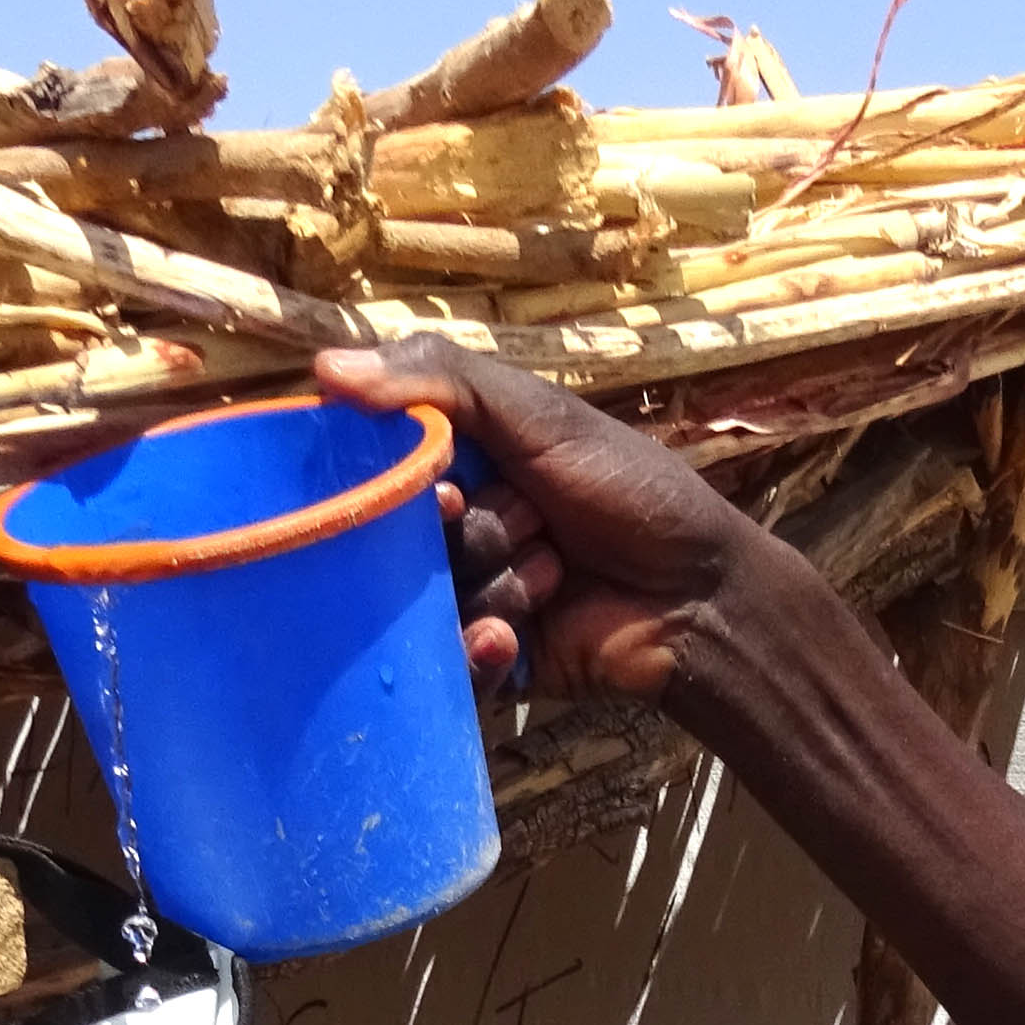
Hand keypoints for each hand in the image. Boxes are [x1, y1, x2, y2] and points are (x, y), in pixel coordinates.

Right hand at [312, 337, 768, 702]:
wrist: (700, 594)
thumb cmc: (632, 491)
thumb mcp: (539, 415)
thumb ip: (441, 379)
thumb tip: (325, 368)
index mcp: (464, 458)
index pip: (384, 461)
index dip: (402, 477)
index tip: (445, 485)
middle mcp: (460, 521)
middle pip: (405, 534)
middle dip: (473, 529)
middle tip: (530, 521)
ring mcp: (473, 589)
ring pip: (429, 594)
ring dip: (499, 579)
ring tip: (557, 572)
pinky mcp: (489, 655)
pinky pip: (446, 656)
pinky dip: (481, 643)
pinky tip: (518, 635)